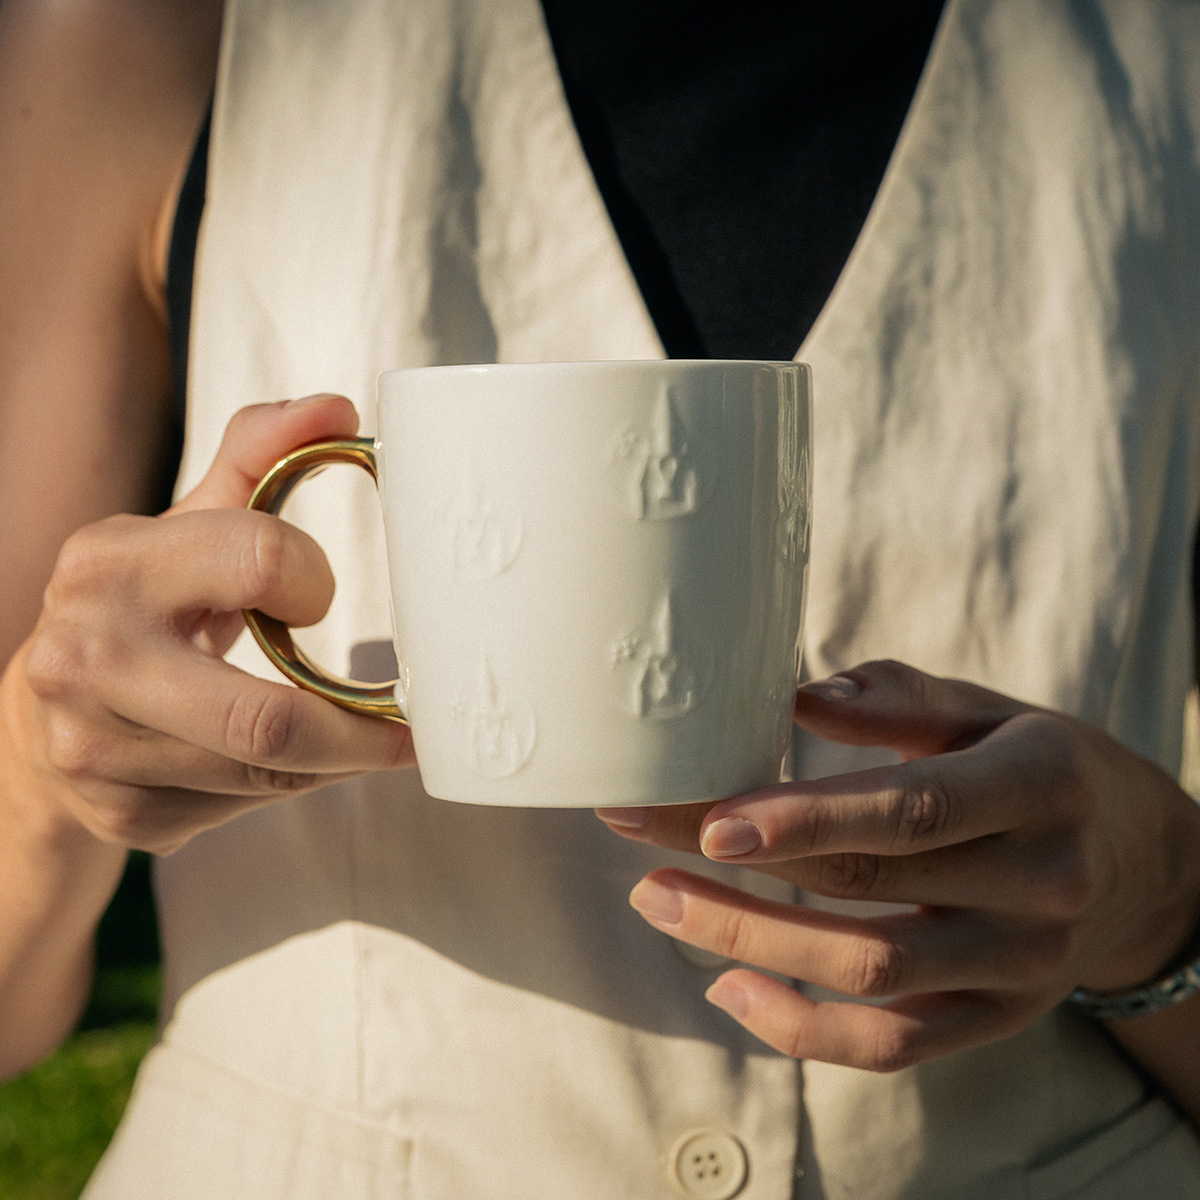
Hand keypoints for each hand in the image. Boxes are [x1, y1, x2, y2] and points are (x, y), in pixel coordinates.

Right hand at [4, 395, 412, 855]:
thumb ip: (259, 457)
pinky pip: (242, 809)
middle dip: (360, 733)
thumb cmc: (141, 605)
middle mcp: (88, 657)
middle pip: (269, 722)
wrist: (40, 716)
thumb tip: (338, 409)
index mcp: (112, 562)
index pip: (263, 560)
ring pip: (267, 776)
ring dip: (330, 761)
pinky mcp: (118, 814)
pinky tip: (285, 764)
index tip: (321, 597)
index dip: (318, 582)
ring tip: (353, 738)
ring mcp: (95, 748)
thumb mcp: (186, 523)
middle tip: (406, 724)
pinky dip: (286, 788)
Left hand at [597, 660, 1199, 1070]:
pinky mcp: (996, 1018)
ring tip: (657, 897)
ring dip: (748, 940)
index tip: (709, 817)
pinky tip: (728, 986)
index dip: (807, 818)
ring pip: (867, 973)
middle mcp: (1041, 883)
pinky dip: (800, 1028)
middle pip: (868, 887)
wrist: (1138, 859)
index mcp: (1038, 785)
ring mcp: (1021, 966)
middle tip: (638, 827)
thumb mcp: (989, 708)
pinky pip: (890, 1045)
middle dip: (738, 863)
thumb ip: (900, 699)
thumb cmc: (1039, 765)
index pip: (913, 810)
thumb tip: (799, 694)